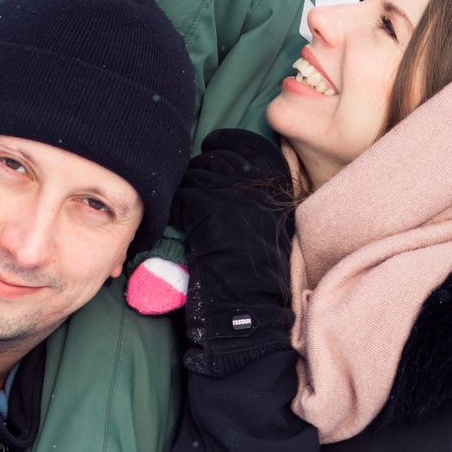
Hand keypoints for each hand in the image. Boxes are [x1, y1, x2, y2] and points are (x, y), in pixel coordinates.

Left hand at [172, 128, 295, 372]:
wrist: (248, 309)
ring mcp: (231, 192)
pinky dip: (171, 208)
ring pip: (195, 174)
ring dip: (183, 189)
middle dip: (201, 166)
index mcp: (279, 189)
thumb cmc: (258, 279)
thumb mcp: (269, 230)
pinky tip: (172, 222)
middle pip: (220, 157)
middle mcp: (258, 184)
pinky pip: (179, 195)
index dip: (230, 141)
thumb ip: (256, 201)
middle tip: (190, 182)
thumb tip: (233, 176)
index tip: (214, 143)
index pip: (253, 145)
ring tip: (180, 209)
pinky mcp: (205, 206)